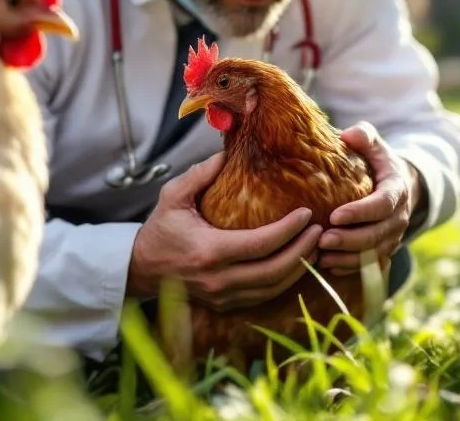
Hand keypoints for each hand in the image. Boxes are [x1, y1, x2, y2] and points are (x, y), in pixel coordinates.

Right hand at [127, 152, 323, 310]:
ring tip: (314, 246)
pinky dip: (284, 282)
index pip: (261, 245)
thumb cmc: (159, 230)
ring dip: (298, 269)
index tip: (306, 214)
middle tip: (319, 231)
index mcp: (210, 251)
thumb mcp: (172, 196)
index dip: (288, 231)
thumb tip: (227, 154)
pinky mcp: (225, 304)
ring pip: (273, 289)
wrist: (140, 269)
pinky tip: (296, 264)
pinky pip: (263, 297)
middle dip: (302, 251)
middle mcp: (219, 279)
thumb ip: (200, 174)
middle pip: (274, 271)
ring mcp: (223, 296)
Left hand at [317, 122, 421, 275]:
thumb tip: (349, 135)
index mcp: (397, 190)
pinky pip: (370, 265)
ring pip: (373, 254)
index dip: (360, 212)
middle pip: (377, 234)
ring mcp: (394, 236)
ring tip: (321, 256)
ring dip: (348, 258)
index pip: (382, 205)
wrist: (399, 186)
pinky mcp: (385, 249)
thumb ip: (365, 136)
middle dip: (350, 240)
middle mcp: (399, 217)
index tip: (335, 215)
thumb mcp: (375, 145)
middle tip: (322, 240)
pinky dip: (350, 267)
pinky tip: (328, 266)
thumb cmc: (378, 162)